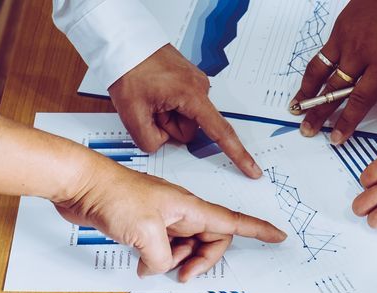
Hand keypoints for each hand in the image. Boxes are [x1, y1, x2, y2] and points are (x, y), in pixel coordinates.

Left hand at [57, 155, 285, 279]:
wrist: (80, 184)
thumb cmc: (114, 196)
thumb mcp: (145, 234)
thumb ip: (162, 258)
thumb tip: (160, 267)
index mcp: (189, 208)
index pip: (233, 221)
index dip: (258, 230)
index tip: (278, 236)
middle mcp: (181, 211)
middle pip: (209, 241)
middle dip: (201, 261)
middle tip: (181, 276)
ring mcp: (163, 217)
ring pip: (185, 246)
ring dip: (174, 262)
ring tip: (151, 266)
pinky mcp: (145, 224)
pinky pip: (163, 247)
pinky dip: (157, 259)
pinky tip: (140, 264)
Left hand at [108, 45, 261, 178]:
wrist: (123, 40)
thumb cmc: (129, 67)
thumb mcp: (132, 113)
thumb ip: (149, 141)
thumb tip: (160, 143)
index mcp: (192, 94)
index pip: (220, 133)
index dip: (237, 154)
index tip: (253, 169)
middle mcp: (199, 87)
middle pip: (190, 130)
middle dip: (169, 127)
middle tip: (149, 109)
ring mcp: (193, 83)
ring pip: (183, 118)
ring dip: (165, 116)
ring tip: (149, 98)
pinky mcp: (187, 81)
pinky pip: (179, 105)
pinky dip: (165, 106)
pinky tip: (152, 94)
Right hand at [291, 0, 376, 143]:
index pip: (360, 99)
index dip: (347, 121)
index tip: (337, 137)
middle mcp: (361, 52)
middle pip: (335, 90)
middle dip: (319, 113)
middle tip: (308, 130)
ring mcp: (347, 38)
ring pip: (320, 71)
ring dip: (307, 93)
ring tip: (296, 108)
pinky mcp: (339, 27)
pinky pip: (322, 54)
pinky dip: (313, 71)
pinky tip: (308, 82)